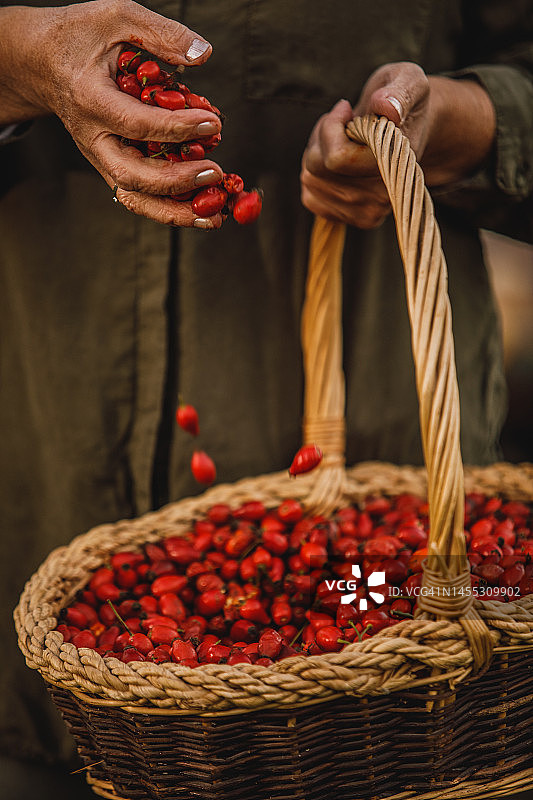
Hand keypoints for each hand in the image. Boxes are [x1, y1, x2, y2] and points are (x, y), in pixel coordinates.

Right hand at [0, 0, 224, 226]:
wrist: (44, 62)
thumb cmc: (83, 36)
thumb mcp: (118, 17)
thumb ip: (161, 34)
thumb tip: (203, 55)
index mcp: (90, 100)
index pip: (137, 124)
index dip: (177, 128)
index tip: (212, 123)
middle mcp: (92, 138)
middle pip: (132, 176)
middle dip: (177, 180)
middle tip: (216, 172)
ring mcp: (100, 157)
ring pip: (134, 198)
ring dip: (174, 212)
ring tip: (214, 216)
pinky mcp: (111, 166)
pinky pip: (139, 196)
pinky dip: (170, 208)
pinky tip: (202, 211)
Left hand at [301, 62, 495, 228]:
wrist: (410, 128)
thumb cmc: (404, 102)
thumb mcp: (409, 80)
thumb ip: (400, 91)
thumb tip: (386, 108)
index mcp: (396, 165)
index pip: (336, 158)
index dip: (332, 127)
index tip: (345, 109)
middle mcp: (383, 197)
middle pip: (317, 169)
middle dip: (322, 137)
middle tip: (344, 122)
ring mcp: (366, 213)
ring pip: (311, 180)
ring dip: (318, 153)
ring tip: (343, 139)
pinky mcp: (351, 219)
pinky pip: (310, 197)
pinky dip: (316, 175)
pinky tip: (337, 163)